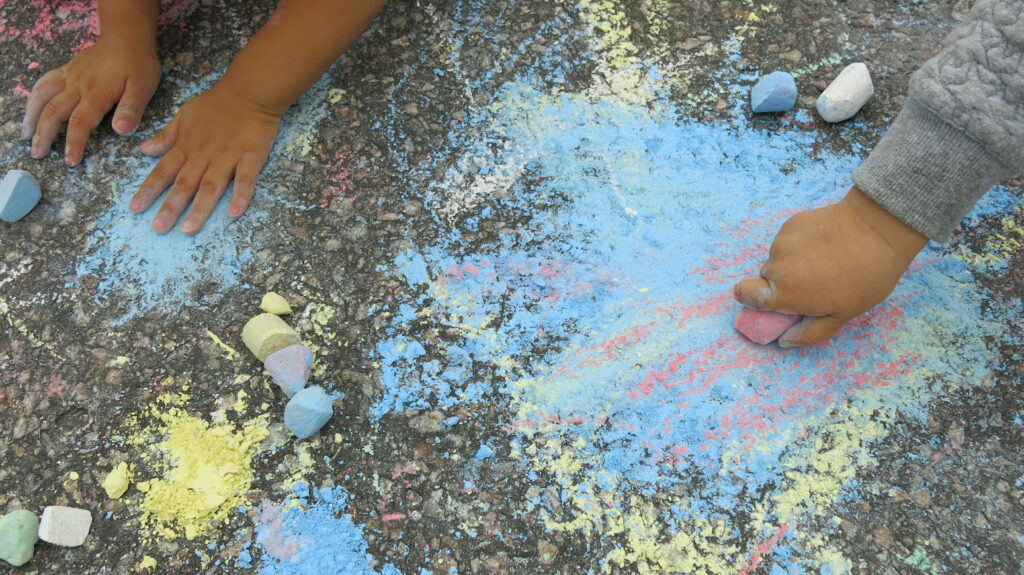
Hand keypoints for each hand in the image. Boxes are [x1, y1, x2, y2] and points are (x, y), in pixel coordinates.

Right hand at [23, 39, 159, 165]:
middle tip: (38, 155)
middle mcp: (78, 86)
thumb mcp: (143, 87)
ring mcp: (69, 77)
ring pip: (42, 97)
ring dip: (32, 117)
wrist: (127, 37)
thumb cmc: (138, 64)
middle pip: (54, 112)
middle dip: (44, 136)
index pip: (80, 123)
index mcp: (97, 94)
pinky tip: (31, 109)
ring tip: (27, 136)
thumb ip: (132, 109)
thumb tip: (122, 131)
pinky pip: (44, 83)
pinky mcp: (66, 70)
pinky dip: (34, 97)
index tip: (70, 161)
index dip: (74, 143)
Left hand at [129, 82, 280, 233]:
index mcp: (186, 147)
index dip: (149, 189)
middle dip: (171, 207)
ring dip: (200, 208)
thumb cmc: (216, 104)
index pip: (163, 171)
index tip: (135, 208)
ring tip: (188, 229)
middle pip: (185, 184)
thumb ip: (166, 136)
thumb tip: (144, 149)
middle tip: (159, 228)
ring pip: (211, 186)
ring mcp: (227, 158)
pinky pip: (245, 179)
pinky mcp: (250, 158)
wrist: (248, 92)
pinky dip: (240, 195)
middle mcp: (203, 156)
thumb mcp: (184, 115)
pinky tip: (234, 213)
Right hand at [733, 187, 927, 345]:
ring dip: (793, 261)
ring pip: (779, 257)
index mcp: (784, 293)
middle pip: (766, 277)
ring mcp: (783, 242)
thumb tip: (784, 342)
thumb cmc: (864, 277)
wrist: (876, 229)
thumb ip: (809, 332)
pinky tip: (825, 243)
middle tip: (814, 281)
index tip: (769, 299)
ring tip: (824, 259)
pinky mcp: (792, 224)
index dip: (751, 298)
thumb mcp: (842, 314)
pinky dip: (800, 243)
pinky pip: (788, 239)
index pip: (744, 295)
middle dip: (783, 281)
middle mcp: (776, 267)